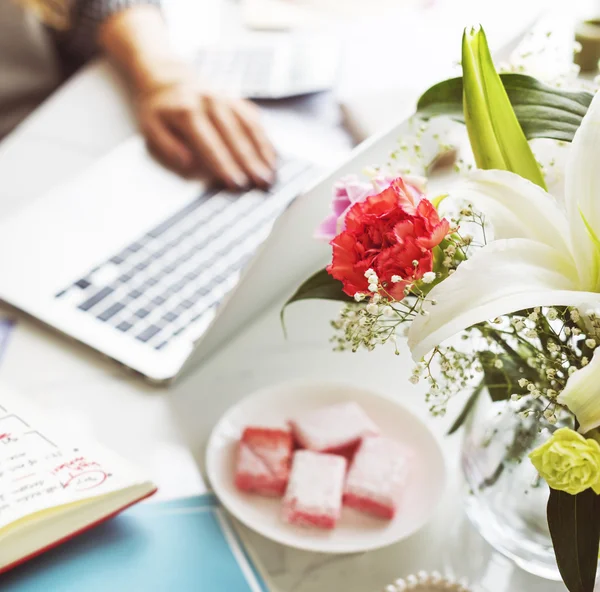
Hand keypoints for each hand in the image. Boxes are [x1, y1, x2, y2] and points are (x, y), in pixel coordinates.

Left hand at [136, 82, 276, 188]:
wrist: (166, 75)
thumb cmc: (159, 108)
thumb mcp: (150, 127)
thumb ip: (167, 146)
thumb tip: (188, 162)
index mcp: (188, 111)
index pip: (210, 144)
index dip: (225, 165)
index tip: (236, 183)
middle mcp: (211, 103)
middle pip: (235, 137)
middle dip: (250, 162)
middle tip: (261, 183)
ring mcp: (227, 99)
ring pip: (249, 127)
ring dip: (262, 152)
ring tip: (271, 174)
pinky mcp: (237, 100)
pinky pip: (255, 120)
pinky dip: (265, 139)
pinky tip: (272, 157)